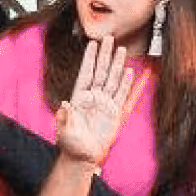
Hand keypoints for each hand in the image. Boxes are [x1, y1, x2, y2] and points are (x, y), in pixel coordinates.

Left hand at [53, 34, 136, 164]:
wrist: (83, 157)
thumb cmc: (70, 144)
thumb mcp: (63, 131)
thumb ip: (64, 117)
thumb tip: (64, 104)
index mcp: (79, 98)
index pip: (86, 73)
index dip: (89, 59)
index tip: (93, 43)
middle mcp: (93, 97)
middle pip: (101, 72)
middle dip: (105, 55)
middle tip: (110, 38)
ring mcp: (105, 104)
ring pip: (114, 80)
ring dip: (118, 65)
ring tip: (122, 50)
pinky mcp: (116, 113)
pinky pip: (124, 96)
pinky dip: (129, 84)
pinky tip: (132, 73)